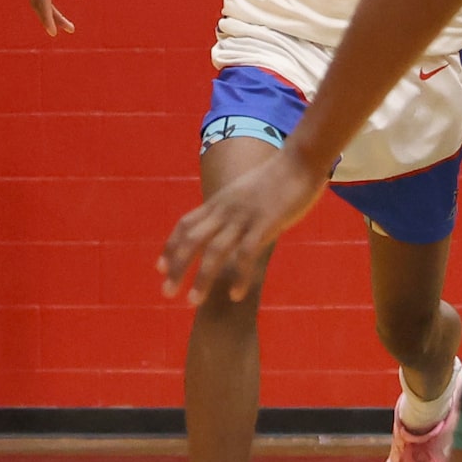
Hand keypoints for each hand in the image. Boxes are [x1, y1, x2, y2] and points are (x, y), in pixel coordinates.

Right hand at [27, 0, 88, 34]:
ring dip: (49, 14)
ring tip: (66, 25)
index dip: (48, 19)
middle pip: (38, 4)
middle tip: (67, 30)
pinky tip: (56, 14)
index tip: (54, 33)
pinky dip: (46, 5)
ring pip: (37, 0)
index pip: (42, 2)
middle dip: (50, 19)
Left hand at [161, 148, 326, 305]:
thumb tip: (229, 224)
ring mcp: (244, 217)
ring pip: (214, 251)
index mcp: (219, 202)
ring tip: (193, 301)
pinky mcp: (265, 223)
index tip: (160, 268)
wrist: (300, 160)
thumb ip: (234, 207)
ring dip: (202, 277)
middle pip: (192, 240)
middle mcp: (225, 210)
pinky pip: (246, 254)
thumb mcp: (245, 191)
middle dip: (178, 267)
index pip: (185, 225)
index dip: (171, 246)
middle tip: (168, 292)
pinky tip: (236, 294)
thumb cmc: (278, 177)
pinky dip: (238, 276)